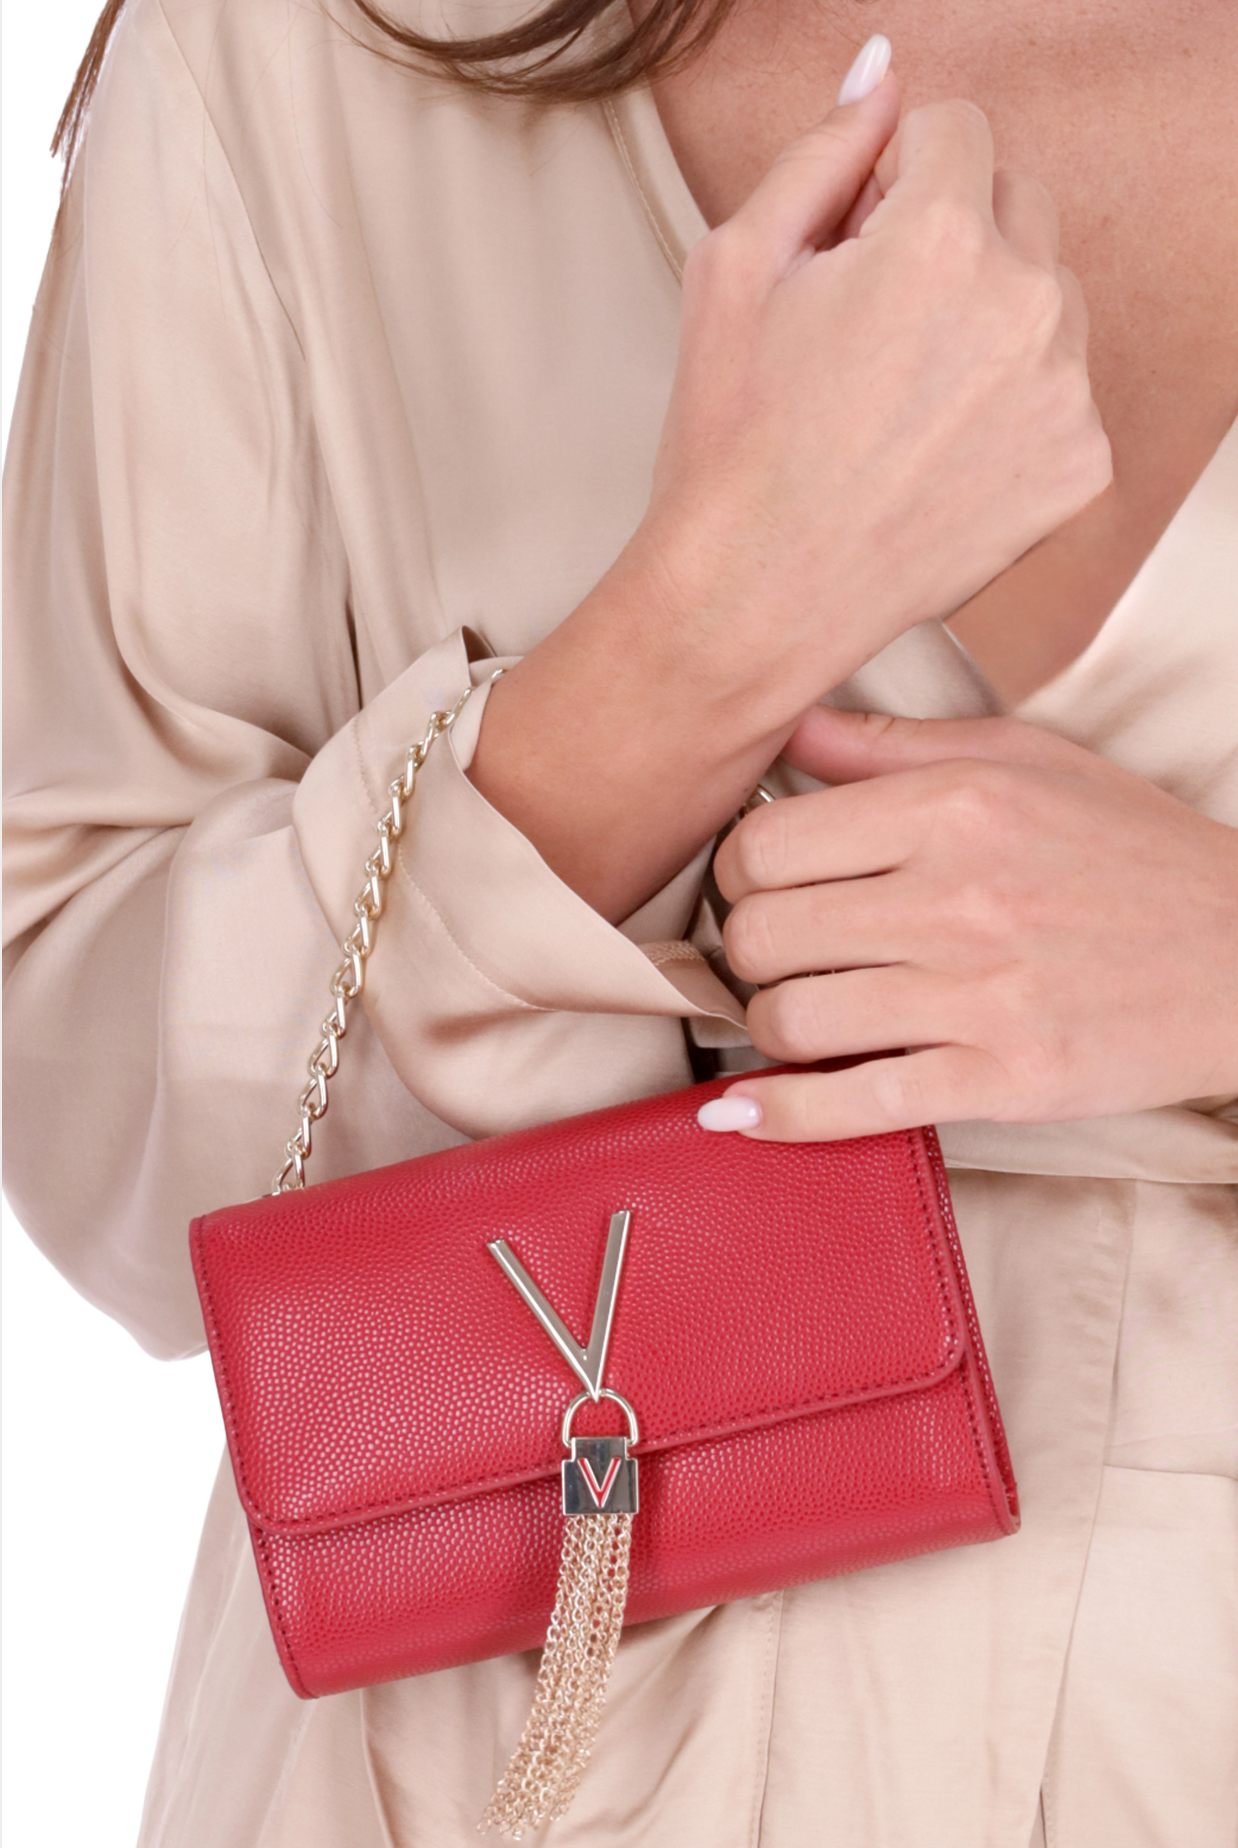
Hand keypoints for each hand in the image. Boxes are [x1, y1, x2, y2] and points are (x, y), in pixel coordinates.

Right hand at [640, 86, 1111, 725]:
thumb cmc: (731, 442)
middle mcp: (1024, 305)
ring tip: (901, 403)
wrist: (756, 599)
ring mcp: (1063, 392)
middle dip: (950, 239)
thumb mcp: (736, 267)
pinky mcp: (1080, 466)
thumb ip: (821, 152)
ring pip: (1046, 297)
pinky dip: (1011, 407)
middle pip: (1016, 203)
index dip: (891, 183)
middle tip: (869, 333)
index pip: (956, 130)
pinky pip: (1061, 389)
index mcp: (940, 238)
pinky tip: (936, 455)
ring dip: (989, 320)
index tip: (853, 247)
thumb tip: (880, 78)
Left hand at [705, 705, 1237, 1140]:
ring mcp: (982, 995)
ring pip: (792, 1019)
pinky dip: (783, 1114)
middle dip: (746, 950)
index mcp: (956, 807)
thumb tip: (789, 728)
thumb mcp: (1028, 761)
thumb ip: (895, 746)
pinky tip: (745, 1112)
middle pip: (761, 934)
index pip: (765, 843)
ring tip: (798, 1014)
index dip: (739, 871)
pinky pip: (856, 1103)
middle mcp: (959, 896)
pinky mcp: (1004, 1080)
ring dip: (771, 1026)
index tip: (762, 885)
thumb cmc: (1135, 851)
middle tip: (775, 954)